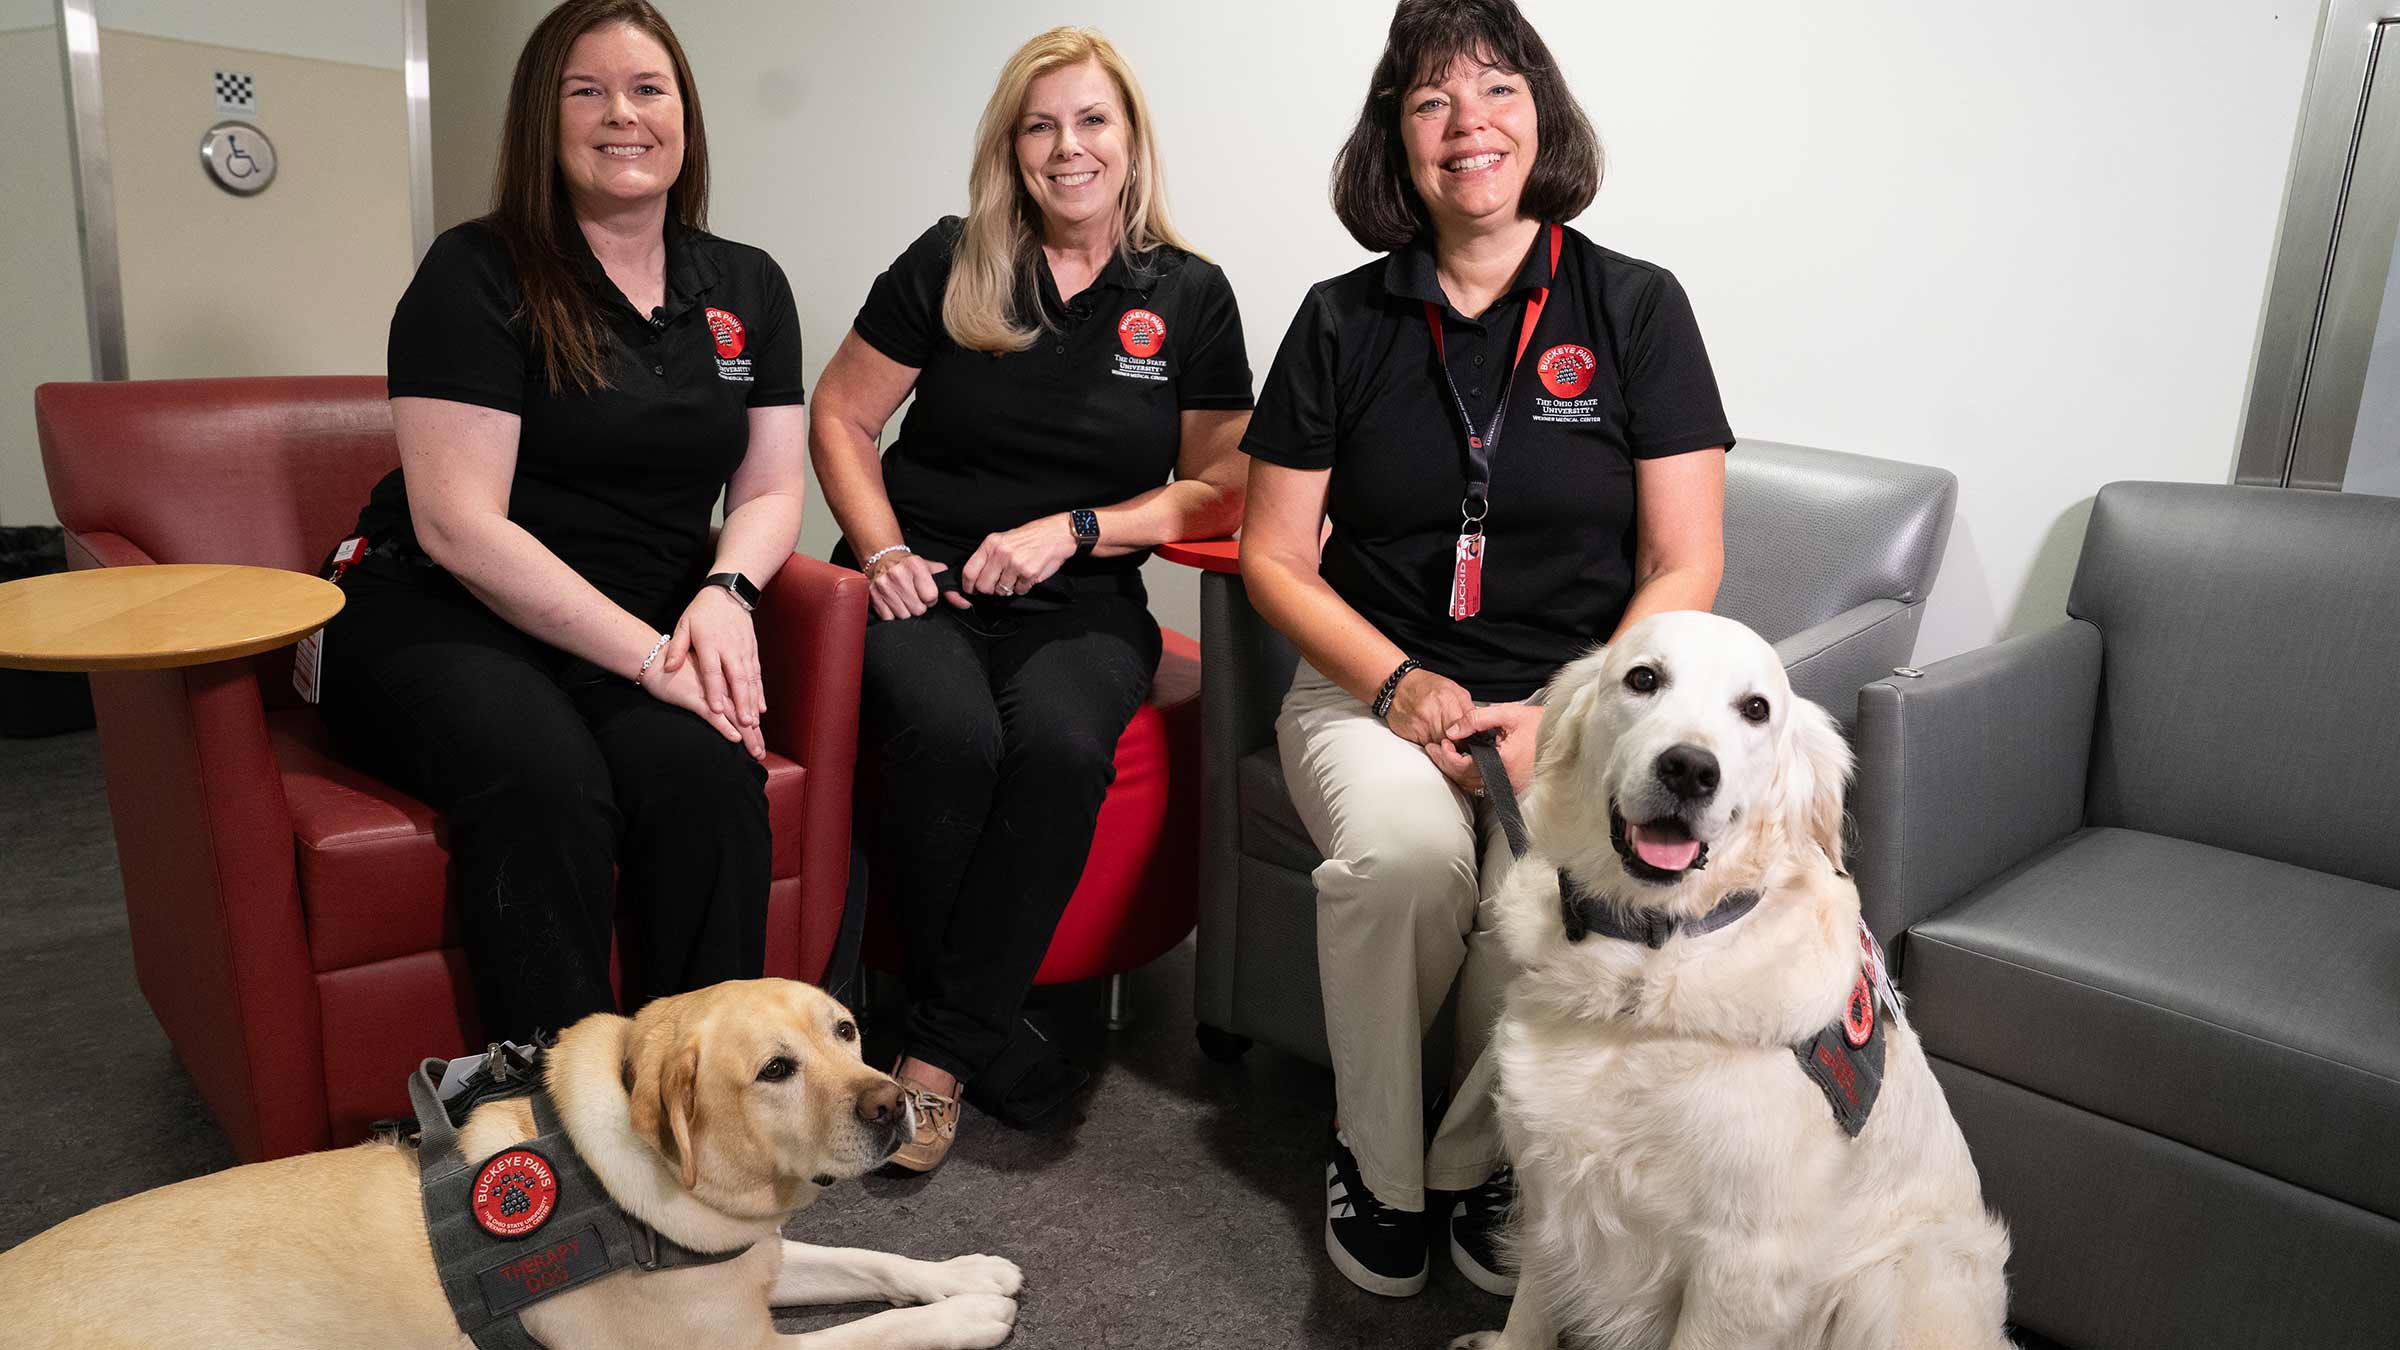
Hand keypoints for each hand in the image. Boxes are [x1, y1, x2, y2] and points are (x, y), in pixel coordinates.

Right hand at [641, 650, 762, 758]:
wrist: (654, 659)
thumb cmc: (676, 669)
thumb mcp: (699, 679)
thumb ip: (712, 690)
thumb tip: (719, 708)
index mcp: (725, 684)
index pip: (744, 708)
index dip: (754, 727)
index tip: (761, 744)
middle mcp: (722, 689)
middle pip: (744, 716)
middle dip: (755, 737)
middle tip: (761, 755)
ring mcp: (710, 694)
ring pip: (734, 718)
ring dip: (747, 737)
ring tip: (755, 753)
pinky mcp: (694, 699)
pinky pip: (713, 716)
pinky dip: (725, 727)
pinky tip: (735, 738)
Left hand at [655, 587, 765, 757]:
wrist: (727, 593)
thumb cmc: (701, 612)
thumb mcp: (684, 625)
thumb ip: (677, 648)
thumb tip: (669, 668)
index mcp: (710, 643)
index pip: (713, 671)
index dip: (715, 691)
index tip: (717, 710)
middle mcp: (730, 648)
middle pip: (737, 679)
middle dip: (742, 703)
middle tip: (745, 724)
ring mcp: (744, 650)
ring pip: (751, 680)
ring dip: (753, 702)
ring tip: (754, 722)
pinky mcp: (753, 651)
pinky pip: (757, 675)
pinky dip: (760, 692)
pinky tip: (761, 708)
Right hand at [866, 552, 966, 619]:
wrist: (883, 558)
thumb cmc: (909, 566)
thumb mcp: (931, 570)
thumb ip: (949, 588)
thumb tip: (964, 603)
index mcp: (915, 566)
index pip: (930, 597)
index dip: (930, 598)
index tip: (925, 593)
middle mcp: (898, 574)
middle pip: (917, 609)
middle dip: (918, 605)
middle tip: (913, 595)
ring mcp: (884, 586)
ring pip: (903, 615)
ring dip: (905, 610)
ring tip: (903, 598)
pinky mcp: (873, 596)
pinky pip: (889, 617)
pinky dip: (892, 613)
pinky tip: (893, 601)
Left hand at [961, 514, 1077, 598]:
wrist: (1058, 533)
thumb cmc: (1032, 536)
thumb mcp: (1005, 538)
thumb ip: (990, 555)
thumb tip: (979, 576)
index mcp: (991, 543)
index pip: (970, 570)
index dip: (968, 585)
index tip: (971, 590)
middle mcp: (1000, 553)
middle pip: (983, 585)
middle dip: (990, 590)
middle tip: (998, 586)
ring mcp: (1014, 564)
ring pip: (1001, 591)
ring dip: (1009, 588)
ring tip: (1017, 576)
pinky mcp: (1028, 573)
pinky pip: (1019, 591)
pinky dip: (1023, 587)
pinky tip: (1027, 576)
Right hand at [1382, 666, 1474, 746]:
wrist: (1398, 686)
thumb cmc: (1425, 685)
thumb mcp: (1454, 689)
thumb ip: (1467, 708)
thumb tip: (1479, 725)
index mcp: (1447, 701)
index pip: (1466, 729)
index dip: (1471, 737)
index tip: (1472, 739)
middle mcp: (1434, 714)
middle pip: (1454, 741)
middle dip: (1459, 743)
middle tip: (1460, 740)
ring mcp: (1422, 726)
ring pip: (1441, 747)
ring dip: (1445, 745)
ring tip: (1445, 736)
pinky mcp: (1412, 734)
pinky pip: (1428, 746)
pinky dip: (1433, 744)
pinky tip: (1432, 734)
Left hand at [1433, 702, 1545, 795]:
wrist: (1562, 736)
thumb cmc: (1538, 724)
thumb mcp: (1507, 713)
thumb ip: (1477, 719)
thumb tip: (1452, 730)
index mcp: (1505, 762)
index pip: (1465, 766)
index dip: (1447, 756)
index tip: (1440, 742)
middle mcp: (1507, 780)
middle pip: (1465, 779)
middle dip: (1446, 763)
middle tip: (1433, 748)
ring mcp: (1510, 786)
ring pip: (1472, 785)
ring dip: (1455, 770)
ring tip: (1443, 753)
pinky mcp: (1511, 787)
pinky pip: (1483, 785)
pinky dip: (1468, 775)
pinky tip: (1461, 761)